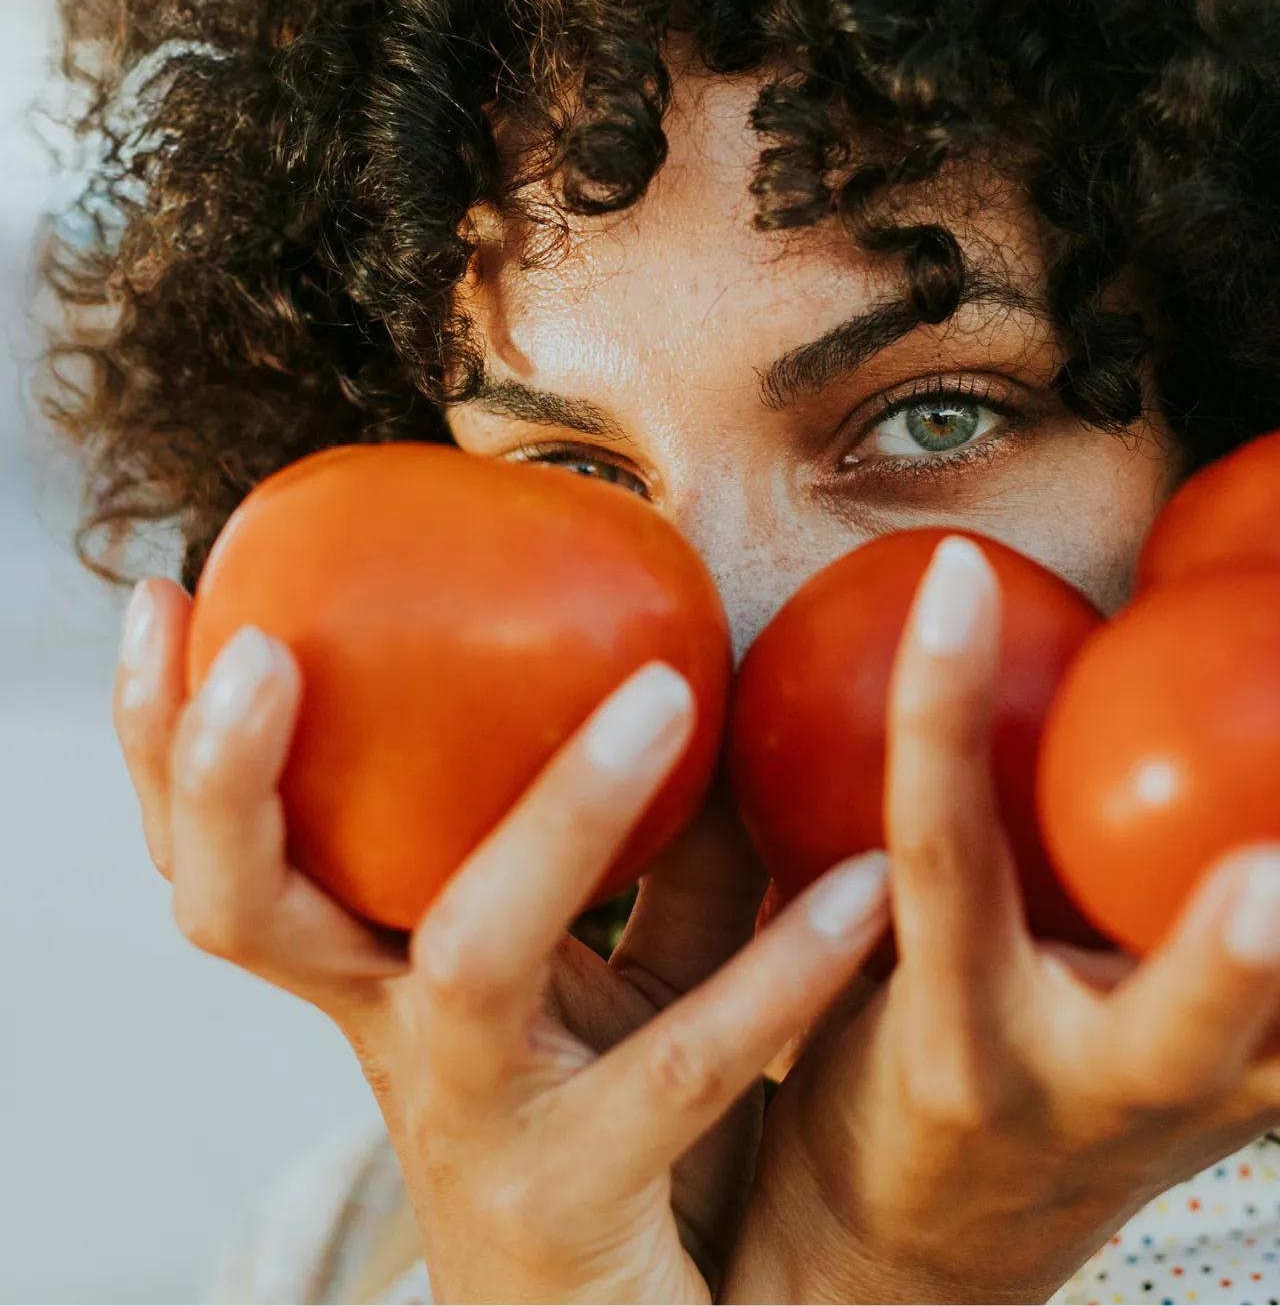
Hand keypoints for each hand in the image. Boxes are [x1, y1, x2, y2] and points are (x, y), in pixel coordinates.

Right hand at [113, 577, 890, 1303]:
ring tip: (663, 691)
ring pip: (474, 953)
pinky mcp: (577, 1202)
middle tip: (260, 647)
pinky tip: (868, 883)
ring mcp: (473, 1123)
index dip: (169, 735)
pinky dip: (781, 965)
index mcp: (372, 971)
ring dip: (561, 815)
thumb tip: (713, 663)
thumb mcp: (619, 972)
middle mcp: (390, 1039)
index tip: (168, 594)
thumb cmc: (615, 1134)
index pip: (233, 846)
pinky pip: (683, 1060)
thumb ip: (656, 842)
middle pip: (247, 907)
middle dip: (228, 776)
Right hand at [724, 535, 1279, 1304]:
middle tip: (1266, 865)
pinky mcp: (1241, 1121)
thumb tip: (855, 658)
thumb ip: (859, 852)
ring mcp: (1177, 1122)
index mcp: (947, 1037)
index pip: (939, 852)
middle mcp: (1075, 1091)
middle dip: (1234, 947)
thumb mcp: (834, 984)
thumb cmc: (857, 1097)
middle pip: (1183, 1021)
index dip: (938, 710)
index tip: (952, 576)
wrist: (911, 1279)